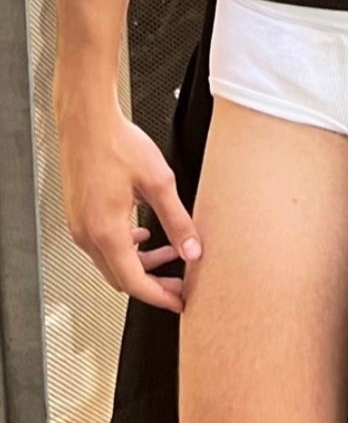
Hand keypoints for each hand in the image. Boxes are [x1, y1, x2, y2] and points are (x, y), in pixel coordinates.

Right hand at [60, 111, 201, 312]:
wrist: (87, 120)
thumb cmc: (115, 143)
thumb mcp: (159, 183)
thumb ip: (178, 221)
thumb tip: (192, 249)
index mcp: (106, 232)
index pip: (134, 283)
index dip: (160, 297)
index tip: (178, 301)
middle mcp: (88, 234)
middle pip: (121, 277)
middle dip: (153, 283)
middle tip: (179, 283)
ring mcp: (80, 225)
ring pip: (112, 261)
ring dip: (141, 263)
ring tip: (170, 253)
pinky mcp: (79, 214)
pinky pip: (102, 244)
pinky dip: (125, 247)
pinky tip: (143, 234)